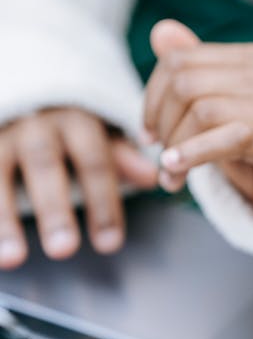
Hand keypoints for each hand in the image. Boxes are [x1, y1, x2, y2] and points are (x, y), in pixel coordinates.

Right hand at [0, 108, 157, 268]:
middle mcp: (33, 124)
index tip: (109, 243)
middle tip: (64, 249)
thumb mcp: (95, 128)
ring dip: (3, 219)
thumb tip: (151, 176)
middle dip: (54, 209)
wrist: (22, 79)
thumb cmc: (65, 116)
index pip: (94, 162)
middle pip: (45, 166)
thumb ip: (118, 155)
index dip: (103, 203)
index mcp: (74, 119)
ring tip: (12, 258)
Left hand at [143, 21, 252, 220]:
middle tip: (163, 158)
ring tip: (173, 175)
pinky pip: (231, 135)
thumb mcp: (228, 114)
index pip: (181, 60)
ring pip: (203, 108)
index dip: (152, 97)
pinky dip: (195, 153)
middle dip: (161, 123)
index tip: (150, 133)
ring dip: (176, 147)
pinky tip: (179, 169)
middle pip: (186, 82)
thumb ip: (196, 75)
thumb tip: (160, 30)